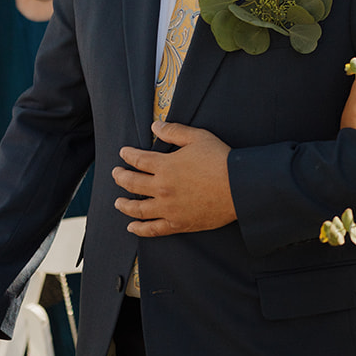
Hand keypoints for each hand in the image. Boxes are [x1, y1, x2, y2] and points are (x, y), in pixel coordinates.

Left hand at [113, 121, 236, 235]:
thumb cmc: (221, 160)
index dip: (128, 155)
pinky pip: (154, 229)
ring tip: (118, 202)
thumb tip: (154, 126)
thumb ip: (174, 131)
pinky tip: (132, 227)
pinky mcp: (178, 223)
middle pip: (132, 183)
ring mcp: (168, 208)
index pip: (138, 160)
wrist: (239, 187)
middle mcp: (162, 188)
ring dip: (124, 205)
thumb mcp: (198, 137)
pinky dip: (140, 229)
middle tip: (116, 174)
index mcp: (165, 165)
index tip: (123, 153)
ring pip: (137, 208)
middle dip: (121, 177)